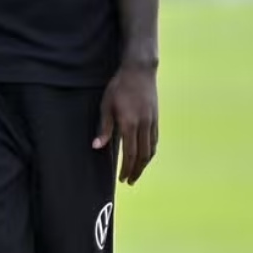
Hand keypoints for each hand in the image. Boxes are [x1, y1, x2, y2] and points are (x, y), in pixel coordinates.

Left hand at [93, 63, 157, 184]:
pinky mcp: (156, 118)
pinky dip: (150, 152)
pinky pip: (155, 140)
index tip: (122, 178)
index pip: (130, 154)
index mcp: (129, 124)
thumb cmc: (119, 87)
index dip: (127, 168)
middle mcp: (143, 126)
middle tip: (130, 181)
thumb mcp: (106, 105)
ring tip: (137, 172)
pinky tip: (146, 155)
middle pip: (143, 156)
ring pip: (151, 150)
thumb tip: (97, 146)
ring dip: (145, 164)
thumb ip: (104, 128)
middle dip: (136, 171)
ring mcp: (152, 122)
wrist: (139, 71)